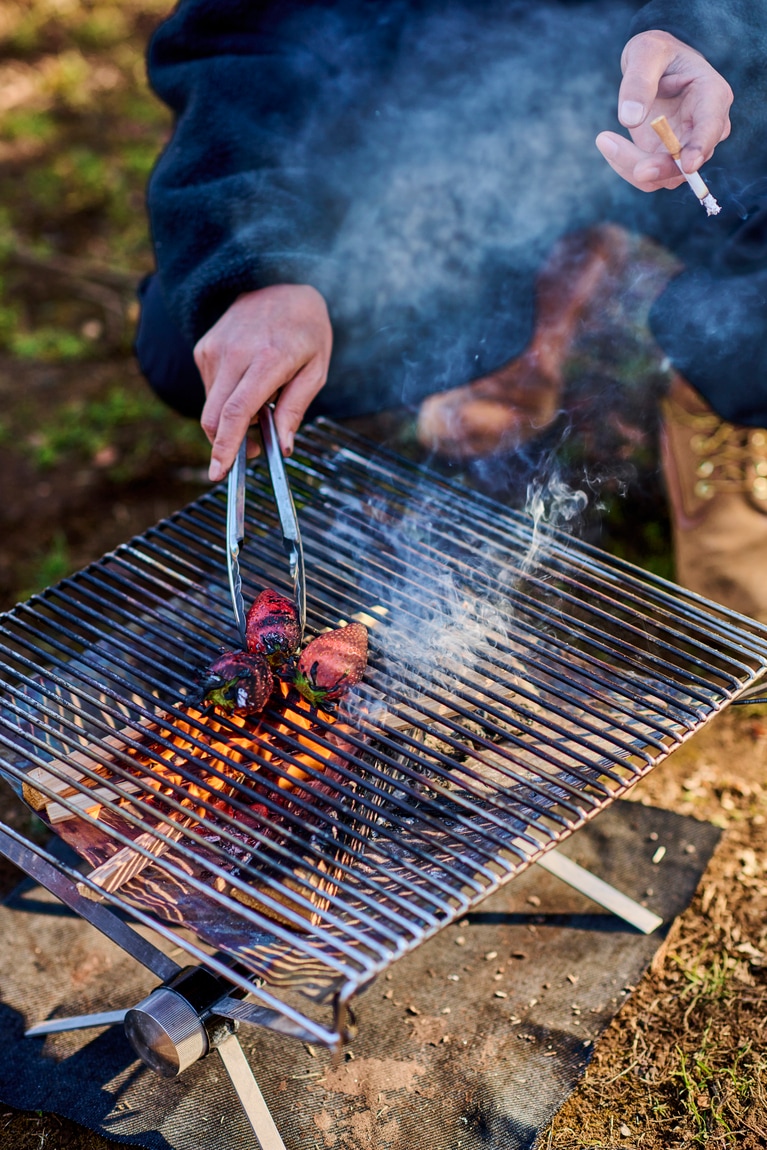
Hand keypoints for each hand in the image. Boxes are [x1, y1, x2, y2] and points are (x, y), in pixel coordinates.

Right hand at [193, 283, 332, 480]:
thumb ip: (296, 408)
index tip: (219, 472)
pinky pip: (210, 390)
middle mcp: (234, 353)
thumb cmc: (305, 330)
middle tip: (255, 445)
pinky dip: (227, 397)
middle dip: (227, 442)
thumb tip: (281, 446)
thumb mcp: (316, 369)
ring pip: (211, 407)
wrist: (279, 281)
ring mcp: (214, 349)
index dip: (225, 447)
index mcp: (267, 359)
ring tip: (262, 395)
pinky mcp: (203, 348)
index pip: (236, 412)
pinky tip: (248, 378)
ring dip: (233, 417)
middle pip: (214, 417)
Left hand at [595, 30, 732, 191]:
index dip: (700, 146)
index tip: (687, 164)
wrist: (651, 67)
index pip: (711, 126)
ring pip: (667, 175)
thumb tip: (630, 120)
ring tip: (605, 140)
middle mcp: (705, 127)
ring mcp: (687, 147)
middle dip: (662, 168)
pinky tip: (608, 143)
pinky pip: (649, 176)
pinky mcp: (667, 159)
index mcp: (712, 94)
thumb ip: (638, 81)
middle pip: (689, 159)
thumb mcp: (646, 52)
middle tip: (636, 169)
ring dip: (634, 167)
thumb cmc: (655, 52)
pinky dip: (626, 166)